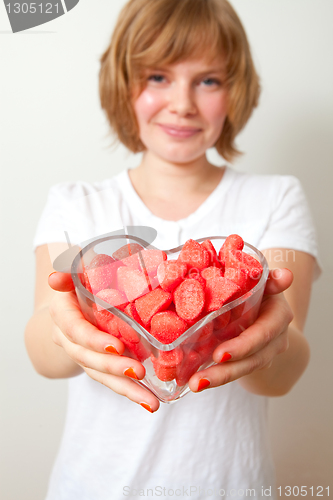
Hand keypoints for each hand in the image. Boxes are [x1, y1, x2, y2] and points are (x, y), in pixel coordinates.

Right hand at [48, 272, 159, 411]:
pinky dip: (131, 391)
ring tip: (149, 401)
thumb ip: (69, 271)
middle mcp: (70, 339)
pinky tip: (150, 401)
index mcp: (63, 314)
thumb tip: (54, 278)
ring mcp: (83, 355)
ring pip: (101, 375)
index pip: (75, 330)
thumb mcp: (78, 271)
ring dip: (125, 389)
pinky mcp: (98, 366)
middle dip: (113, 367)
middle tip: (138, 371)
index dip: (93, 340)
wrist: (72, 303)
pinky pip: (112, 381)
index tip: (116, 347)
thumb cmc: (81, 282)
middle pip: (88, 358)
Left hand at [187, 268, 293, 393]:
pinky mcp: (249, 361)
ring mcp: (263, 353)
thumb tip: (286, 276)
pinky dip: (214, 376)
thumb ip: (271, 279)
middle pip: (251, 360)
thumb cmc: (259, 286)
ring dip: (217, 379)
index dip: (243, 346)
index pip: (262, 334)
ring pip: (241, 369)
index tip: (219, 355)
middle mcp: (274, 339)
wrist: (269, 306)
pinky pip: (233, 370)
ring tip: (194, 384)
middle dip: (225, 372)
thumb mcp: (263, 280)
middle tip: (199, 380)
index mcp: (278, 317)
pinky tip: (194, 381)